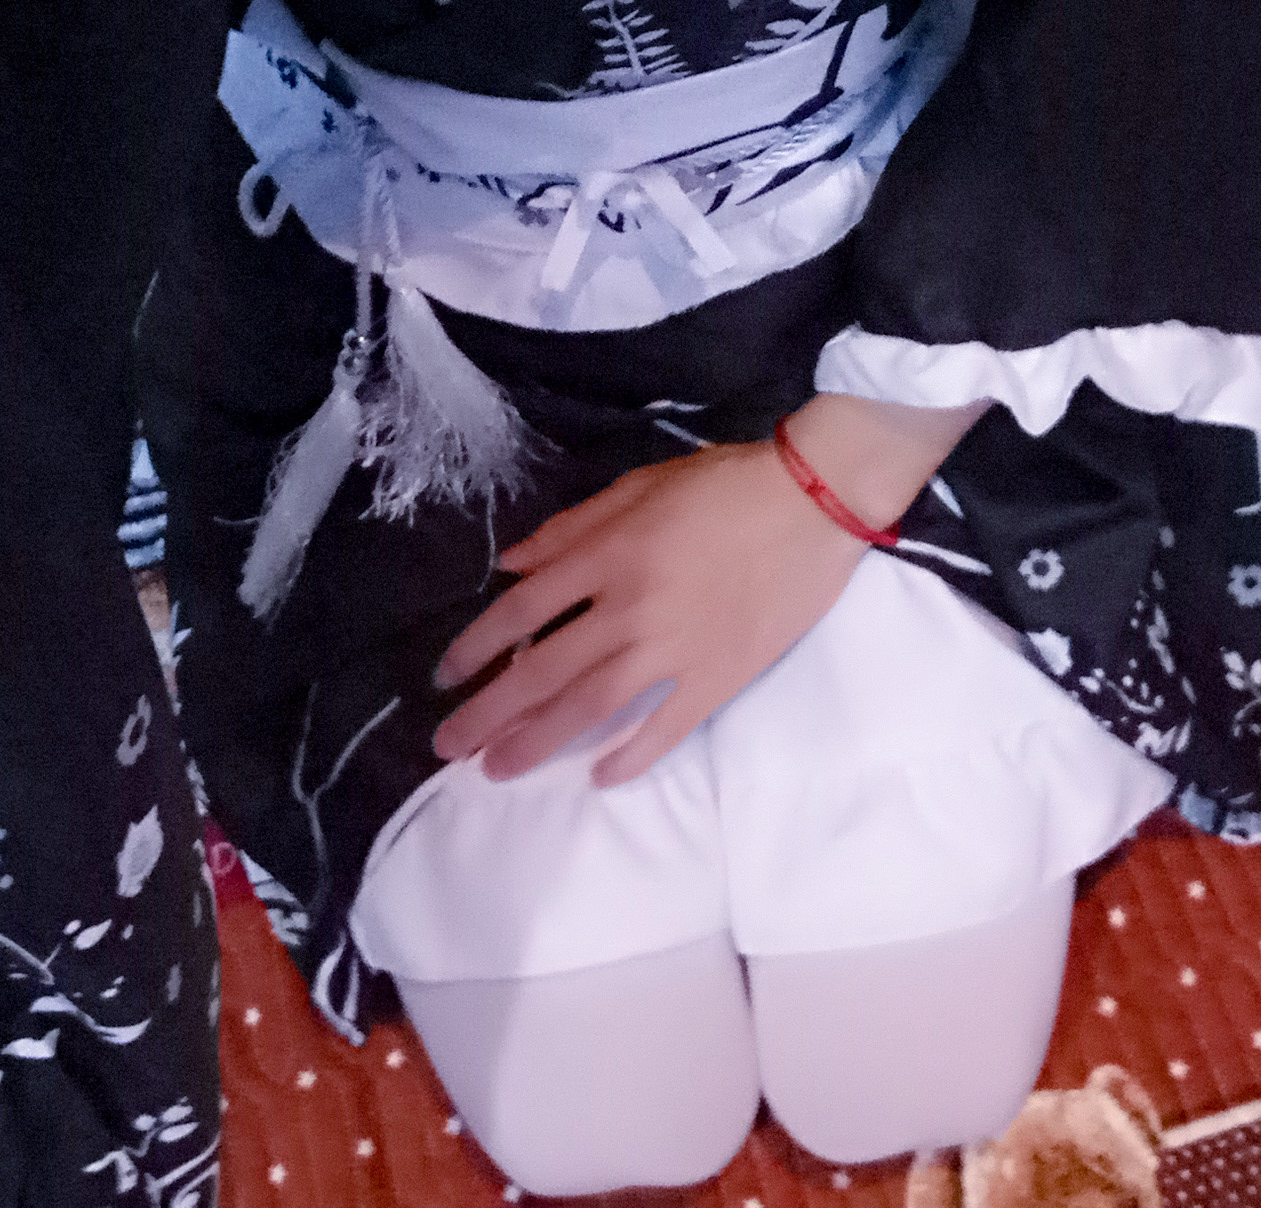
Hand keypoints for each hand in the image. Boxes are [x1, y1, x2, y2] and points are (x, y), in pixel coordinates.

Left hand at [430, 393, 986, 786]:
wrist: (815, 500)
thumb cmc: (726, 483)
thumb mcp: (639, 485)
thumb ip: (571, 529)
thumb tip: (510, 566)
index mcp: (607, 554)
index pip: (521, 611)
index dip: (475, 647)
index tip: (445, 678)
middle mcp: (629, 607)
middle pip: (542, 670)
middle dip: (488, 714)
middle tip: (449, 748)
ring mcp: (675, 648)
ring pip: (590, 706)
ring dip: (537, 742)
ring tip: (498, 769)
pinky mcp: (720, 675)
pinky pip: (666, 727)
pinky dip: (631, 755)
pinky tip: (600, 777)